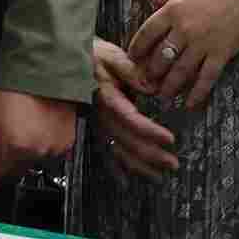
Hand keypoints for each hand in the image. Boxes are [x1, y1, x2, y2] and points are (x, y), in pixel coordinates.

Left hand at [0, 88, 77, 187]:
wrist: (47, 68)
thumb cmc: (15, 86)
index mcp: (13, 148)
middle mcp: (35, 154)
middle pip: (9, 176)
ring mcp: (53, 151)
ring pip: (28, 168)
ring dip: (19, 156)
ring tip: (17, 128)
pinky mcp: (66, 145)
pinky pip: (46, 157)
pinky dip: (37, 149)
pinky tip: (33, 128)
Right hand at [92, 37, 176, 178]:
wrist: (65, 60)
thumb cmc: (92, 55)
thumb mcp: (112, 55)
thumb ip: (130, 70)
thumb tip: (152, 86)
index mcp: (107, 97)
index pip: (131, 119)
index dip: (150, 131)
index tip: (170, 140)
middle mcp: (100, 115)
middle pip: (127, 140)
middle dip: (151, 155)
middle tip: (173, 164)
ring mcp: (96, 124)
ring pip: (117, 151)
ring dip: (138, 166)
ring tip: (159, 177)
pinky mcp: (94, 127)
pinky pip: (103, 152)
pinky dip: (114, 169)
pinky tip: (125, 183)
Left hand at [127, 0, 238, 108]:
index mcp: (173, 9)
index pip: (147, 33)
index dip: (137, 48)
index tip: (133, 58)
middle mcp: (184, 29)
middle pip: (160, 57)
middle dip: (151, 72)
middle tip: (146, 82)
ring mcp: (202, 44)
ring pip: (180, 71)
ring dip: (169, 87)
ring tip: (162, 96)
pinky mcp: (221, 54)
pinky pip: (206, 78)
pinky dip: (197, 93)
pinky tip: (190, 104)